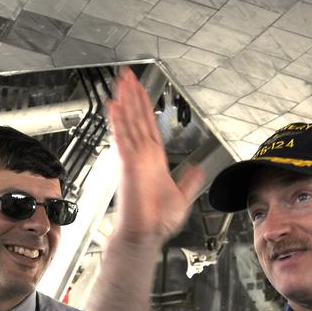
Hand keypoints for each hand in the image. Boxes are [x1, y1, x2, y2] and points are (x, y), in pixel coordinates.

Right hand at [106, 67, 204, 246]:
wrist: (146, 234)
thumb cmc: (157, 220)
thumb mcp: (182, 196)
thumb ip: (189, 181)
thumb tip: (197, 170)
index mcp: (154, 159)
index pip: (148, 125)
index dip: (144, 106)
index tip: (139, 90)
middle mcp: (142, 156)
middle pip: (136, 118)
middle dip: (132, 96)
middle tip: (126, 76)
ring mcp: (133, 159)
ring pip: (129, 124)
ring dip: (125, 102)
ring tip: (120, 83)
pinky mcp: (128, 165)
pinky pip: (122, 140)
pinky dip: (118, 123)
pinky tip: (115, 107)